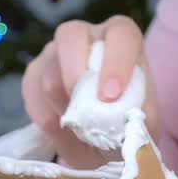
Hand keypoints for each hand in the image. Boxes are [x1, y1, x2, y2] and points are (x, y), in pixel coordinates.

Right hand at [21, 16, 159, 168]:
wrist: (101, 143)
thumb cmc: (127, 122)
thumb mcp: (144, 121)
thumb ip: (139, 112)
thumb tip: (122, 112)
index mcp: (122, 38)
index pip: (121, 34)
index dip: (116, 63)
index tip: (112, 97)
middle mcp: (87, 35)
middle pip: (70, 37)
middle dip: (77, 76)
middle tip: (87, 112)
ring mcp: (55, 52)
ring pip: (50, 74)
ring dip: (65, 109)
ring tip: (84, 129)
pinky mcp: (34, 73)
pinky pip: (33, 96)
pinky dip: (49, 119)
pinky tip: (65, 129)